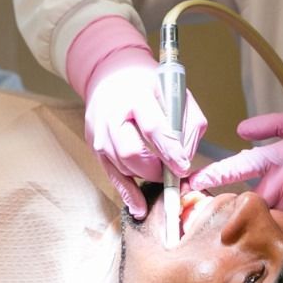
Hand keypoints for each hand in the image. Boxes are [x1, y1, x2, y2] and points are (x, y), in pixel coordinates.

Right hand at [68, 19, 206, 217]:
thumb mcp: (176, 92)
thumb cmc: (148, 84)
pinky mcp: (94, 145)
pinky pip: (111, 175)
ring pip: (122, 166)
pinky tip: (139, 207)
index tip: (183, 167)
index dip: (169, 151)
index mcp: (136, 96)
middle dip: (155, 169)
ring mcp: (99, 132)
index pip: (153, 128)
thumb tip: (186, 156)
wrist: (111, 75)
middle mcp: (112, 115)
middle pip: (131, 153)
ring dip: (144, 178)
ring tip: (162, 180)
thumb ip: (188, 122)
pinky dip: (127, 193)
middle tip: (173, 174)